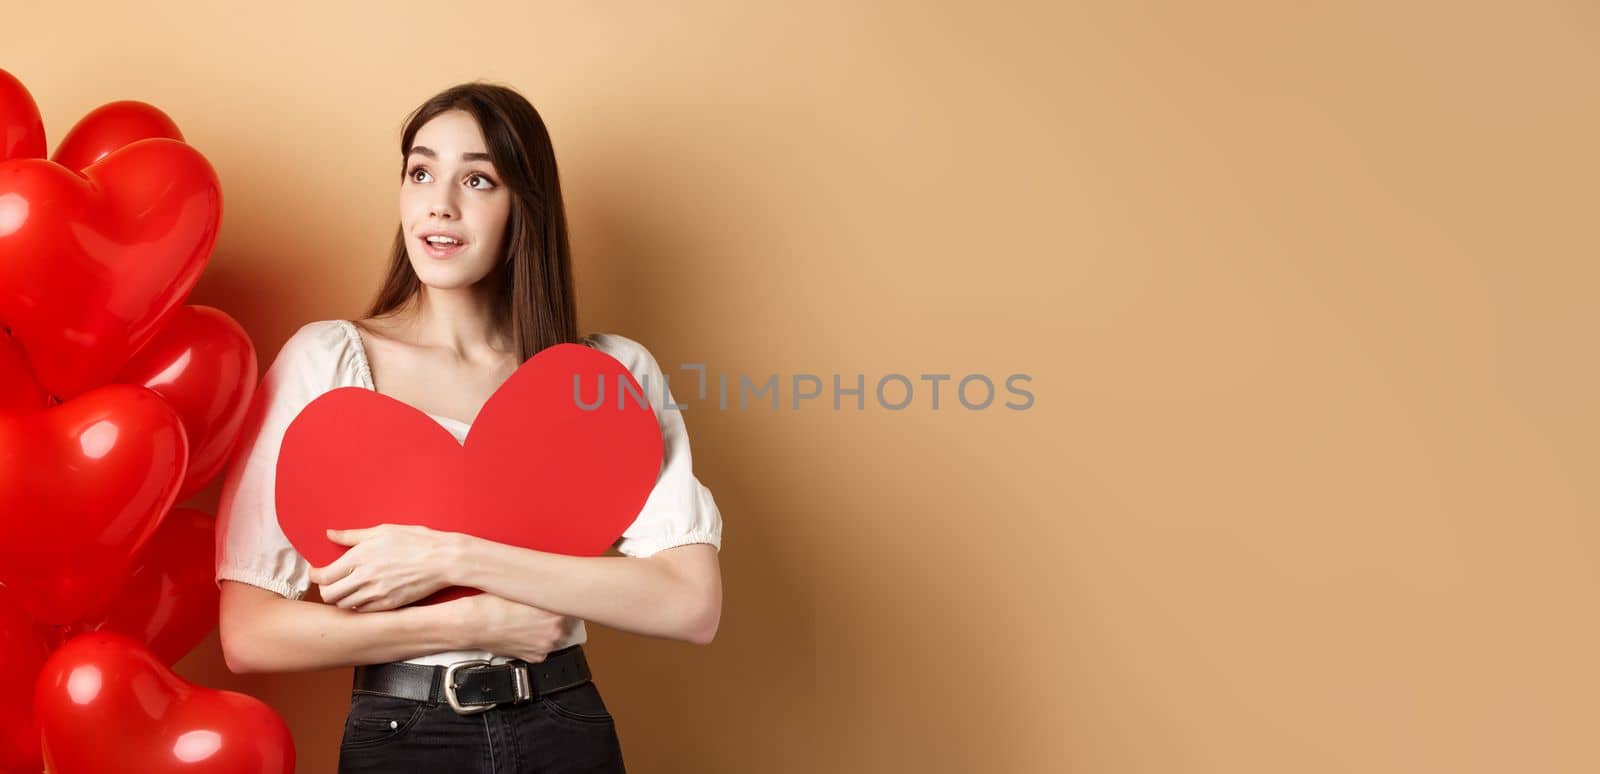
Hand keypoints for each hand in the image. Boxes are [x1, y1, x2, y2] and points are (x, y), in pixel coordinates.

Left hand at [309, 524, 460, 611]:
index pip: (323, 576)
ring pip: (344, 605)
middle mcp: (364, 578)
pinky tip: (365, 595)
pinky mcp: (388, 605)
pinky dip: (359, 606)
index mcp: (360, 556)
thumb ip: (352, 535)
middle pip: (329, 595)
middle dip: (326, 590)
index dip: (316, 576)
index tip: (318, 573)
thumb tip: (330, 534)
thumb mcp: (383, 531)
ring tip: (348, 589)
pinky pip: (363, 611)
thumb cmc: (416, 540)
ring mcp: (376, 594)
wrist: (443, 560)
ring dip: (342, 599)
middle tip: (332, 583)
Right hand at [437, 592, 573, 662]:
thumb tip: (554, 588)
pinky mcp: (535, 657)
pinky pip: (542, 647)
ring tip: (531, 621)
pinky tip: (524, 632)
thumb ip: (543, 591)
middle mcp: (555, 630)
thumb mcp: (522, 589)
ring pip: (555, 635)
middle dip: (556, 615)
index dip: (565, 601)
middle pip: (566, 621)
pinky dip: (536, 641)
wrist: (474, 624)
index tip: (562, 598)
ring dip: (547, 629)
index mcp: (555, 611)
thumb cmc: (493, 604)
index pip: (572, 605)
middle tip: (543, 609)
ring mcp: (545, 645)